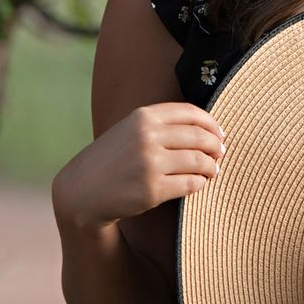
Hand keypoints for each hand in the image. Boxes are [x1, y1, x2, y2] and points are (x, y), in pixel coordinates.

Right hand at [52, 103, 227, 232]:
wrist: (82, 191)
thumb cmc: (111, 159)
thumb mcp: (131, 130)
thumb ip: (162, 125)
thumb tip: (207, 130)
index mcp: (144, 117)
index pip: (191, 113)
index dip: (211, 124)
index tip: (220, 133)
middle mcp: (147, 136)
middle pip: (200, 137)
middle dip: (216, 146)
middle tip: (221, 153)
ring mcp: (150, 163)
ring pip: (199, 161)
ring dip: (211, 167)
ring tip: (213, 170)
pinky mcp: (152, 189)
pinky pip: (190, 184)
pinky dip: (200, 183)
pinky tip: (198, 183)